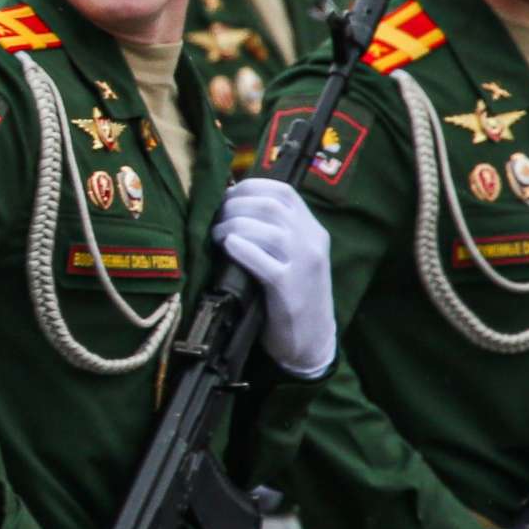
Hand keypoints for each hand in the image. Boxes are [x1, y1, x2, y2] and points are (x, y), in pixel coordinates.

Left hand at [211, 177, 334, 376]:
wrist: (312, 340)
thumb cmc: (293, 294)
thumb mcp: (292, 255)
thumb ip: (273, 230)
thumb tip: (230, 204)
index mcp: (313, 229)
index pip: (283, 191)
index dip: (249, 188)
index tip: (226, 197)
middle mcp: (312, 242)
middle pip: (270, 206)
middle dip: (234, 207)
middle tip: (215, 219)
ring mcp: (304, 266)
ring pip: (267, 230)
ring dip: (233, 227)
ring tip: (217, 236)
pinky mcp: (290, 290)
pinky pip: (263, 262)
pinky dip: (241, 250)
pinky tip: (228, 248)